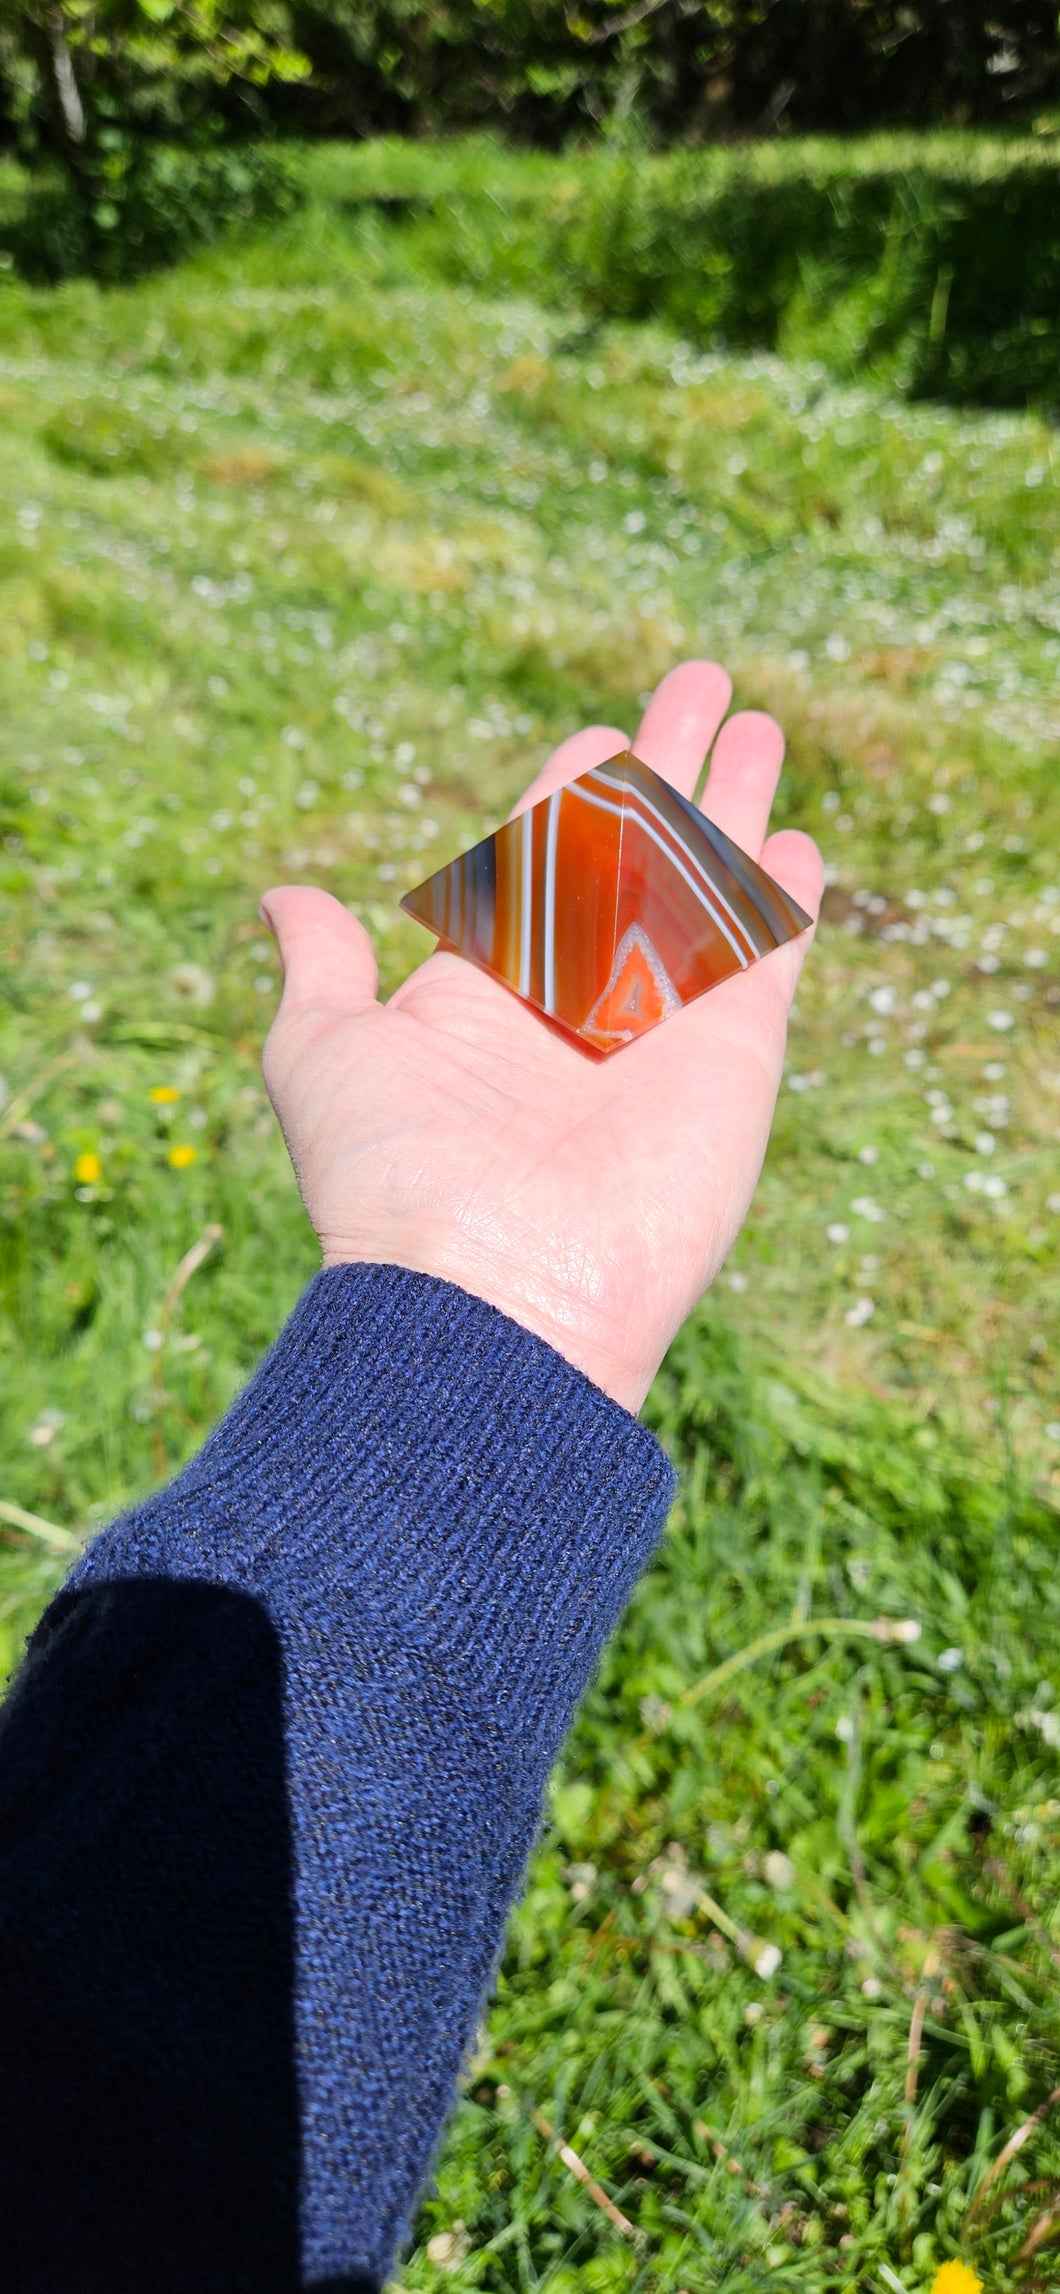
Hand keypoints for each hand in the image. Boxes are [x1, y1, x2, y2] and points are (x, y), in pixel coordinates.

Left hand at [260, 661, 821, 1412]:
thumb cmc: (393, 1179)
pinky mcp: (736, 1053)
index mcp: (488, 983)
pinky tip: (798, 849)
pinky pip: (767, 955)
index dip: (569, 787)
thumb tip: (285, 898)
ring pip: (709, 883)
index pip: (540, 855)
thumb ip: (320, 969)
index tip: (595, 734)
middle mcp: (581, 995)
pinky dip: (784, 900)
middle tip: (702, 681)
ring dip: (736, 804)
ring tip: (760, 726)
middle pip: (638, 847)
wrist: (496, 1294)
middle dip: (669, 763)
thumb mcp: (323, 1054)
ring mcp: (664, 1020)